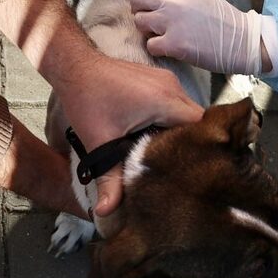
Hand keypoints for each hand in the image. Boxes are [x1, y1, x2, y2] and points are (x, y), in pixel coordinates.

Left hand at [56, 52, 203, 215]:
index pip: (202, 126)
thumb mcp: (98, 142)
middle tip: (183, 167)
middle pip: (198, 120)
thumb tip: (105, 212)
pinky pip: (177, 102)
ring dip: (181, 131)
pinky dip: (172, 119)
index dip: (201, 147)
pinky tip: (159, 137)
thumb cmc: (87, 100)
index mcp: (164, 101)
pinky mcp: (159, 79)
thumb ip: (108, 179)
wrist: (75, 66)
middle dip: (191, 143)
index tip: (193, 169)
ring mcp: (167, 80)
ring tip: (171, 156)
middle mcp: (172, 87)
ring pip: (188, 111)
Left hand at [131, 0, 277, 74]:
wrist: (242, 41)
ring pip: (140, 22)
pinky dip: (158, 50)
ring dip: (148, 33)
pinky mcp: (174, 44)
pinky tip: (172, 50)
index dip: (148, 5)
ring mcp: (172, 22)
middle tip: (153, 26)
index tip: (157, 15)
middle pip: (136, 1)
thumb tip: (156, 4)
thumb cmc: (224, 23)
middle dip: (140, 14)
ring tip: (164, 38)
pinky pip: (150, 45)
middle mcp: (173, 2)